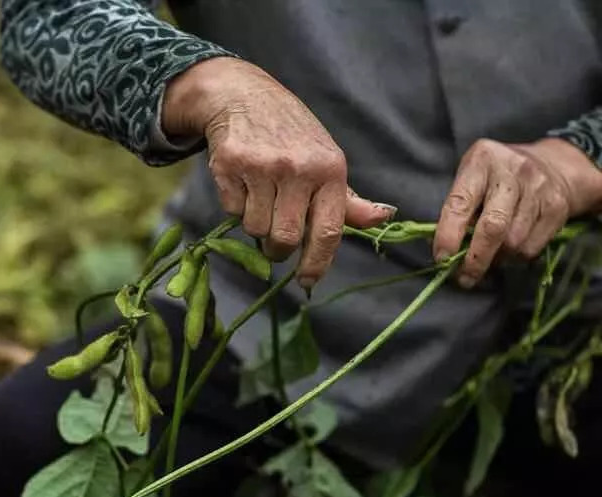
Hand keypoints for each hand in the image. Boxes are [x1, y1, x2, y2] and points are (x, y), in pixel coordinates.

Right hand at [163, 57, 396, 289]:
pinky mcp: (230, 164)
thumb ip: (349, 200)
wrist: (245, 96)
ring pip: (255, 228)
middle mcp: (298, 168)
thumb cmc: (293, 136)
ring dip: (255, 224)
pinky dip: (235, 205)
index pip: (328, 231)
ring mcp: (262, 165)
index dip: (317, 263)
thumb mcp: (326, 162)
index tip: (308, 281)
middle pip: (285, 238)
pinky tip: (243, 183)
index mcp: (330, 170)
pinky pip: (231, 210)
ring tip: (260, 200)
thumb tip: (385, 219)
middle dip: (278, 249)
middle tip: (276, 240)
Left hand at [434, 138, 601, 287]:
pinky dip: (516, 258)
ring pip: (513, 243)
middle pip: (493, 227)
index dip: (448, 235)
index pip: (460, 204)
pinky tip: (509, 250)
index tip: (441, 258)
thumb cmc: (498, 176)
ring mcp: (539, 189)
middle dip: (475, 259)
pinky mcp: (557, 207)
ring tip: (488, 257)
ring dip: (497, 259)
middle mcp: (512, 172)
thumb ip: (458, 208)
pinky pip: (531, 248)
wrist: (552, 164)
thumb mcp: (472, 178)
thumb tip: (446, 252)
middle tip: (464, 278)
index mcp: (481, 162)